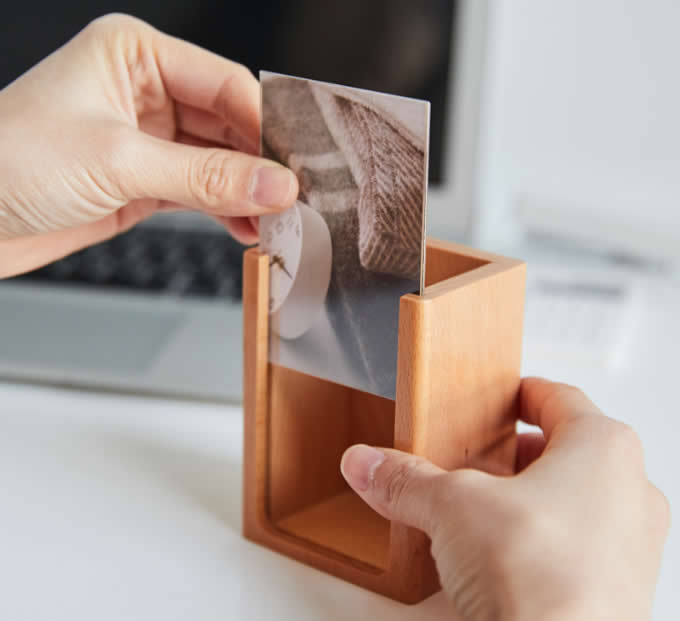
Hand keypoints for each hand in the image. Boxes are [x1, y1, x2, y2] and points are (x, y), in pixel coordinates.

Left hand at [0, 14, 297, 276]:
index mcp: (135, 56)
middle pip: (229, 125)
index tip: (294, 164)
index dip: (264, 124)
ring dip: (247, 193)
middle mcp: (146, 92)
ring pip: (220, 163)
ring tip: (276, 220)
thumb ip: (204, 176)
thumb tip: (274, 184)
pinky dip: (226, 212)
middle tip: (292, 198)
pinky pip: (202, 192)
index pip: (224, 84)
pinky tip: (246, 229)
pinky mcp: (146, 181)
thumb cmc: (7, 163)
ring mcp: (149, 140)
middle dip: (260, 164)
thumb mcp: (118, 161)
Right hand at [341, 378, 669, 620]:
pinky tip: (506, 556)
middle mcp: (629, 491)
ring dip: (531, 498)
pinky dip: (544, 539)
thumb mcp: (453, 508)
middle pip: (567, 450)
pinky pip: (581, 545)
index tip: (500, 398)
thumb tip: (369, 464)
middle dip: (517, 453)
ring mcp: (631, 544)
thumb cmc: (542, 578)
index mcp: (602, 447)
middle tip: (480, 457)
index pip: (558, 397)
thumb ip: (407, 480)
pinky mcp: (619, 589)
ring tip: (487, 509)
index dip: (521, 394)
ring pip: (578, 499)